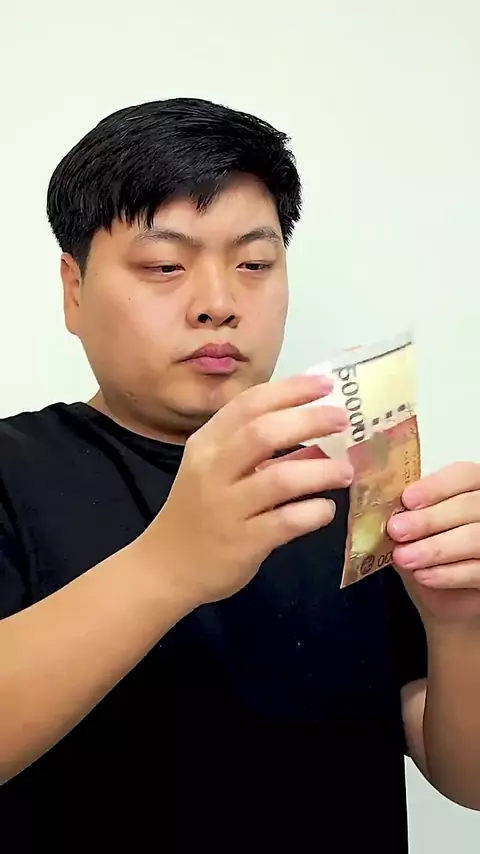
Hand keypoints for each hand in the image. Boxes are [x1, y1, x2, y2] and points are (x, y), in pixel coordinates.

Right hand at [143, 375, 353, 608]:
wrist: (166, 567)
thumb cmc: (200, 511)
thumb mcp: (216, 470)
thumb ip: (258, 449)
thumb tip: (316, 428)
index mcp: (207, 444)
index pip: (249, 404)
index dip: (290, 390)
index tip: (325, 384)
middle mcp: (213, 470)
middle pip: (264, 432)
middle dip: (309, 420)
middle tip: (342, 419)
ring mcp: (226, 507)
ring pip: (280, 479)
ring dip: (321, 471)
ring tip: (346, 471)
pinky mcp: (242, 543)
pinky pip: (286, 521)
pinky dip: (314, 512)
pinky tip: (326, 509)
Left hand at [387, 462, 479, 624]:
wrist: (444, 593)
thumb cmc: (429, 547)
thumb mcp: (418, 524)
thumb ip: (411, 510)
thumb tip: (385, 504)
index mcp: (475, 486)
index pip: (464, 475)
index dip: (436, 486)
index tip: (407, 499)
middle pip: (470, 506)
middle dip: (430, 519)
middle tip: (397, 530)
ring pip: (475, 539)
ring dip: (435, 548)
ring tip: (403, 558)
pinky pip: (478, 572)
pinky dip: (448, 574)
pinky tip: (423, 575)